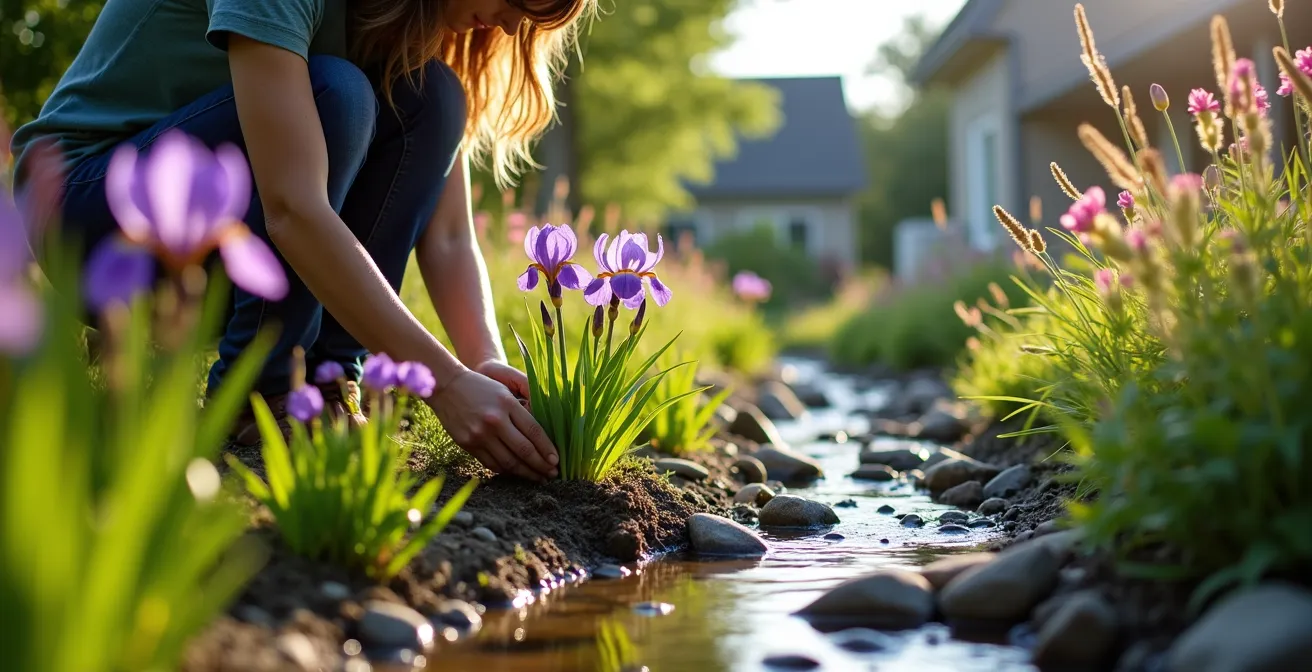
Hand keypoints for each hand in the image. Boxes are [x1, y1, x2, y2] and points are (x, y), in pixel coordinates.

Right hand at [427, 367, 558, 481]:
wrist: (447, 387)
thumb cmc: (481, 387)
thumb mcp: (504, 391)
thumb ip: (522, 411)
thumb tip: (543, 436)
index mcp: (507, 404)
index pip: (534, 431)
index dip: (547, 448)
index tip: (556, 460)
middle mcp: (494, 420)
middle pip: (524, 449)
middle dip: (541, 465)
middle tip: (552, 474)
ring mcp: (480, 434)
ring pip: (508, 461)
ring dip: (525, 473)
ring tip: (537, 477)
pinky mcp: (467, 444)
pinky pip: (491, 463)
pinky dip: (506, 470)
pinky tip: (516, 472)